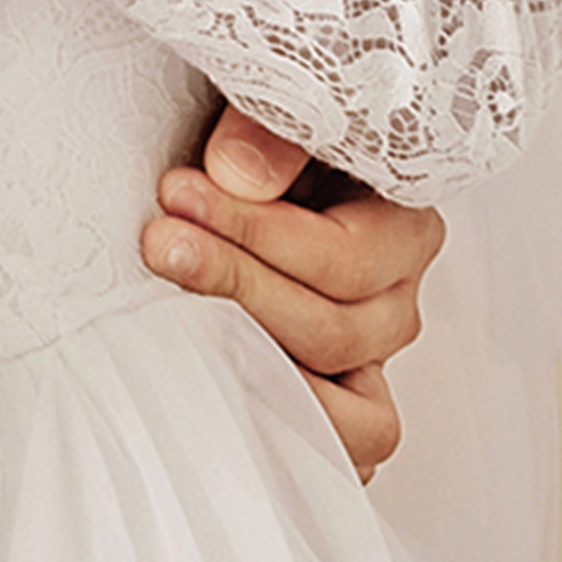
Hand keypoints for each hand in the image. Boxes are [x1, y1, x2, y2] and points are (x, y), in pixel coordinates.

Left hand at [140, 104, 444, 481]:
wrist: (219, 171)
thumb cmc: (248, 141)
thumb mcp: (262, 106)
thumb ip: (265, 131)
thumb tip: (237, 177)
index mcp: (403, 224)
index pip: (348, 259)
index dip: (258, 235)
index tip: (176, 194)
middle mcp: (396, 298)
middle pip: (337, 331)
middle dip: (237, 286)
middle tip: (159, 244)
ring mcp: (365, 359)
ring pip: (347, 411)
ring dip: (252, 368)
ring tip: (172, 326)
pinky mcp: (332, 402)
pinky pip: (335, 455)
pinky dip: (281, 439)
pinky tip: (209, 397)